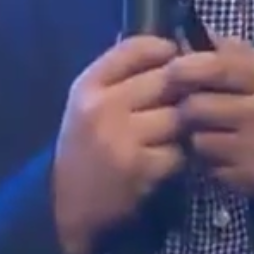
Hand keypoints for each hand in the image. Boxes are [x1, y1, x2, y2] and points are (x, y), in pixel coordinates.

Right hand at [51, 35, 185, 253]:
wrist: (64, 207)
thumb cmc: (83, 149)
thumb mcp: (87, 105)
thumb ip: (120, 76)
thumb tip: (166, 45)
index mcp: (88, 86)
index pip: (136, 47)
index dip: (164, 48)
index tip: (175, 58)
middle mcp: (103, 107)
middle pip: (167, 78)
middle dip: (183, 89)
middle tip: (189, 98)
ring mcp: (122, 138)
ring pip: (178, 115)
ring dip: (184, 126)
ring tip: (176, 133)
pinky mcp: (140, 168)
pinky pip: (179, 151)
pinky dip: (178, 157)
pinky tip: (166, 162)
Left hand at [166, 37, 253, 200]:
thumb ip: (242, 55)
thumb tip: (201, 40)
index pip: (216, 68)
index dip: (186, 67)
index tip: (173, 70)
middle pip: (197, 107)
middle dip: (187, 105)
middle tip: (188, 105)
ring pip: (200, 141)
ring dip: (199, 136)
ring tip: (210, 131)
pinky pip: (213, 169)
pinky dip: (214, 162)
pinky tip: (227, 154)